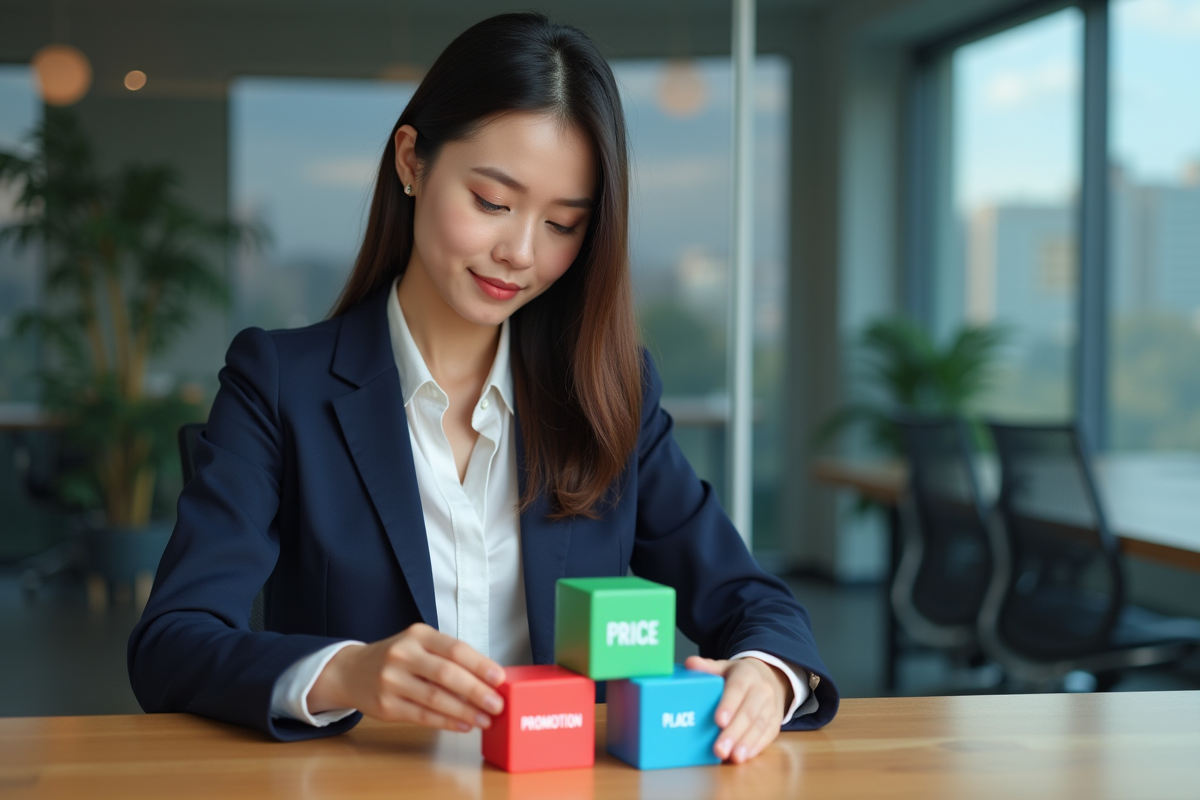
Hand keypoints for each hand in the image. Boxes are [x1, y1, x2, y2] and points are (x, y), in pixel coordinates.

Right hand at [307, 623, 505, 732]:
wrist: (351, 671)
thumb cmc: (396, 658)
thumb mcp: (419, 645)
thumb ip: (448, 657)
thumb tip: (487, 679)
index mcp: (418, 635)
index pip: (455, 649)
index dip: (480, 664)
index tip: (499, 678)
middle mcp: (403, 655)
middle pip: (446, 674)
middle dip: (476, 691)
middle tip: (497, 704)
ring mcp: (391, 681)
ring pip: (435, 698)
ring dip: (465, 711)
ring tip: (485, 719)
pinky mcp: (386, 706)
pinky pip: (422, 716)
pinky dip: (447, 721)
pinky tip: (464, 725)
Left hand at [685, 654, 791, 763]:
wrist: (770, 677)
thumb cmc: (741, 676)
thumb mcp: (725, 667)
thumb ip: (707, 667)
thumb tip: (689, 664)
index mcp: (746, 674)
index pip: (737, 688)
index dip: (728, 705)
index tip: (718, 721)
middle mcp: (762, 690)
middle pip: (749, 712)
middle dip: (734, 732)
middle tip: (719, 748)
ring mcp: (771, 706)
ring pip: (760, 725)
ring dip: (746, 743)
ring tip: (733, 757)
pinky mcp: (775, 721)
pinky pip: (768, 734)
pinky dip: (757, 746)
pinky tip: (745, 756)